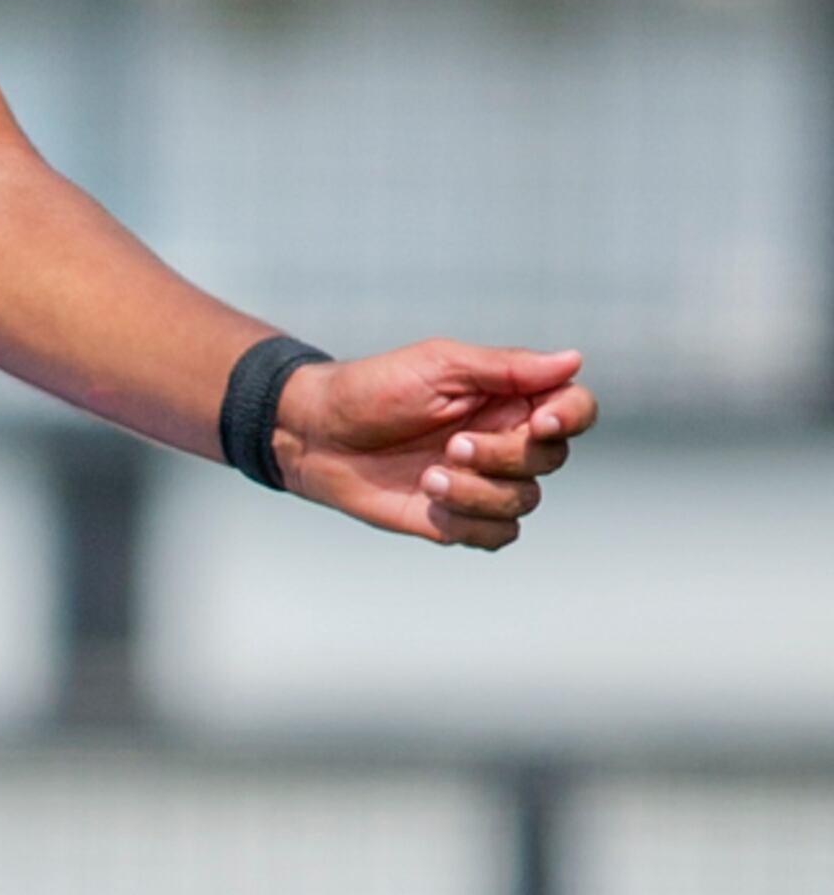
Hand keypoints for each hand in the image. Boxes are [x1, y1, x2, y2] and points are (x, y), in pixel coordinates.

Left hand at [272, 345, 593, 550]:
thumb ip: (505, 368)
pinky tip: (431, 501)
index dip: (571, 417)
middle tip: (452, 446)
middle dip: (504, 457)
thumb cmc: (375, 389)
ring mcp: (483, 483)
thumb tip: (573, 359)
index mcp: (510, 398)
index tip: (540, 421)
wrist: (319, 435)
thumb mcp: (440, 365)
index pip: (575, 409)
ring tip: (429, 475)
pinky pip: (497, 534)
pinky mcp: (458, 519)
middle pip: (551, 459)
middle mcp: (505, 440)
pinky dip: (471, 523)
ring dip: (479, 492)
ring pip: (524, 501)